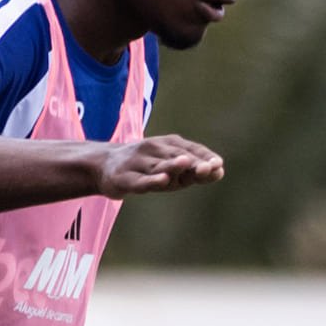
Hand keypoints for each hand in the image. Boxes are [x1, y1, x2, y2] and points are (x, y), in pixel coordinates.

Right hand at [97, 134, 224, 197]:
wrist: (104, 166)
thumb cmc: (146, 168)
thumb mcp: (170, 168)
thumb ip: (193, 171)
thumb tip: (220, 171)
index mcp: (167, 145)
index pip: (190, 149)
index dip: (204, 157)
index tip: (218, 165)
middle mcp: (153, 150)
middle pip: (177, 157)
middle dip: (193, 163)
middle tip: (210, 168)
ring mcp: (137, 163)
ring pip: (159, 166)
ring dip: (173, 166)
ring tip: (185, 163)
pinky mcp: (124, 178)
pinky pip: (140, 180)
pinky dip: (152, 180)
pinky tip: (162, 180)